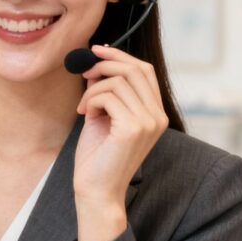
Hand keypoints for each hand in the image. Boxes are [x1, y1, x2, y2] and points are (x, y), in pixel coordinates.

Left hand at [72, 44, 168, 240]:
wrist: (96, 190)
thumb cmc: (98, 156)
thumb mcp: (104, 116)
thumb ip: (108, 91)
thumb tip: (97, 62)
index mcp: (156, 113)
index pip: (145, 71)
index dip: (120, 56)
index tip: (96, 50)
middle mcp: (158, 116)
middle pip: (135, 69)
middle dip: (104, 63)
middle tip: (83, 71)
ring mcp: (148, 122)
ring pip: (117, 81)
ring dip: (92, 88)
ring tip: (83, 106)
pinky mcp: (132, 128)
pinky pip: (107, 95)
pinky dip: (90, 99)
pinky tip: (84, 114)